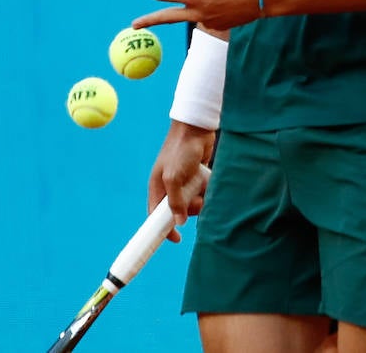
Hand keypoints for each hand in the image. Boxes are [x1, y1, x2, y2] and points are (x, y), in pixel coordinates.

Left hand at [132, 0, 260, 30]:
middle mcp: (199, 14)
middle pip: (167, 18)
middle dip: (149, 21)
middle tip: (134, 25)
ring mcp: (209, 23)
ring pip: (189, 16)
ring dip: (184, 9)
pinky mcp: (220, 26)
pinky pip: (205, 18)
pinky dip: (204, 9)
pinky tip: (216, 0)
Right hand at [149, 121, 213, 241]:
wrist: (197, 127)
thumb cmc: (181, 149)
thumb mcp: (174, 177)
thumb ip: (175, 201)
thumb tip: (179, 222)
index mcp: (158, 186)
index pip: (156, 214)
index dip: (163, 228)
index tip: (177, 239)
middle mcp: (170, 186)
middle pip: (178, 210)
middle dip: (189, 211)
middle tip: (198, 203)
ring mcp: (184, 181)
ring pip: (192, 202)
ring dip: (200, 200)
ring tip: (204, 188)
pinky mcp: (197, 176)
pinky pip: (202, 192)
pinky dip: (207, 191)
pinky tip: (209, 182)